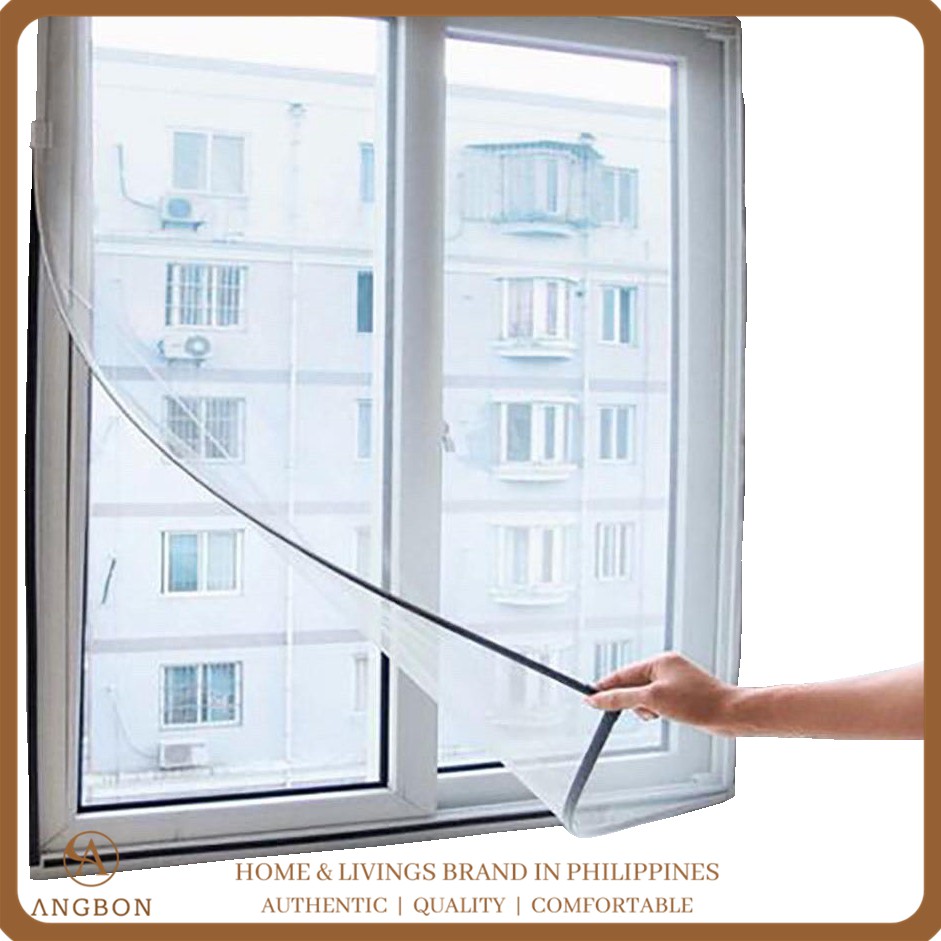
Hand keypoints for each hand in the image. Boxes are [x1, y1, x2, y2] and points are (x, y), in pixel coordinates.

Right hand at [585, 652, 738, 736]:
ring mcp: (676, 682)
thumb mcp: (652, 700)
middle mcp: (668, 668)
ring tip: (659, 715)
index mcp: (660, 661)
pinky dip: (657, 712)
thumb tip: (597, 698)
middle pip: (633, 685)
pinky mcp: (684, 697)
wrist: (731, 715)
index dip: (606, 687)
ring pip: (646, 697)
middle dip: (633, 701)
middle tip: (641, 711)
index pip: (623, 673)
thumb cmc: (698, 703)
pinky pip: (658, 703)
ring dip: (646, 709)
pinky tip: (667, 717)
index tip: (590, 698)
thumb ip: (621, 698)